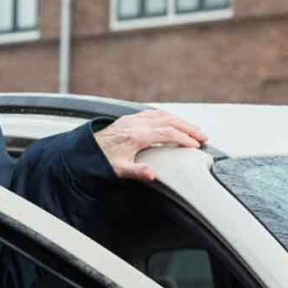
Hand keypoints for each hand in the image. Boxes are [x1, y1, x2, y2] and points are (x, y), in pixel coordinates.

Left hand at [93, 108, 209, 180]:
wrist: (83, 150)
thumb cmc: (100, 160)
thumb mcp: (118, 169)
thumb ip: (136, 171)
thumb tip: (152, 174)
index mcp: (136, 136)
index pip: (167, 133)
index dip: (184, 138)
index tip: (196, 145)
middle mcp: (136, 124)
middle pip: (169, 120)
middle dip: (189, 127)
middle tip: (203, 136)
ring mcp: (132, 119)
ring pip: (162, 114)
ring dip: (180, 121)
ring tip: (194, 129)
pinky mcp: (128, 118)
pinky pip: (153, 113)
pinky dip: (168, 117)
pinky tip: (173, 122)